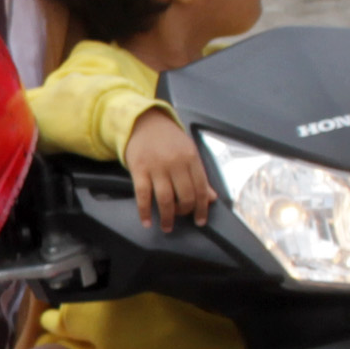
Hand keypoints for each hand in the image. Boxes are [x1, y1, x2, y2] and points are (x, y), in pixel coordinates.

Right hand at [121, 104, 212, 230]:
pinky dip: (144, 211)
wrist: (144, 122)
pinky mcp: (139, 169)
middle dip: (185, 212)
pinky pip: (142, 195)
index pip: (201, 189)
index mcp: (191, 158)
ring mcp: (156, 166)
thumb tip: (211, 198)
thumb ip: (199, 176)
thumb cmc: (169, 139)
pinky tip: (147, 222)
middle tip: (182, 218)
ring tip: (167, 226)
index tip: (200, 220)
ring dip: (167, 217)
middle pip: (185, 196)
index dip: (202, 208)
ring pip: (165, 199)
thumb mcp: (189, 152)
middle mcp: (175, 162)